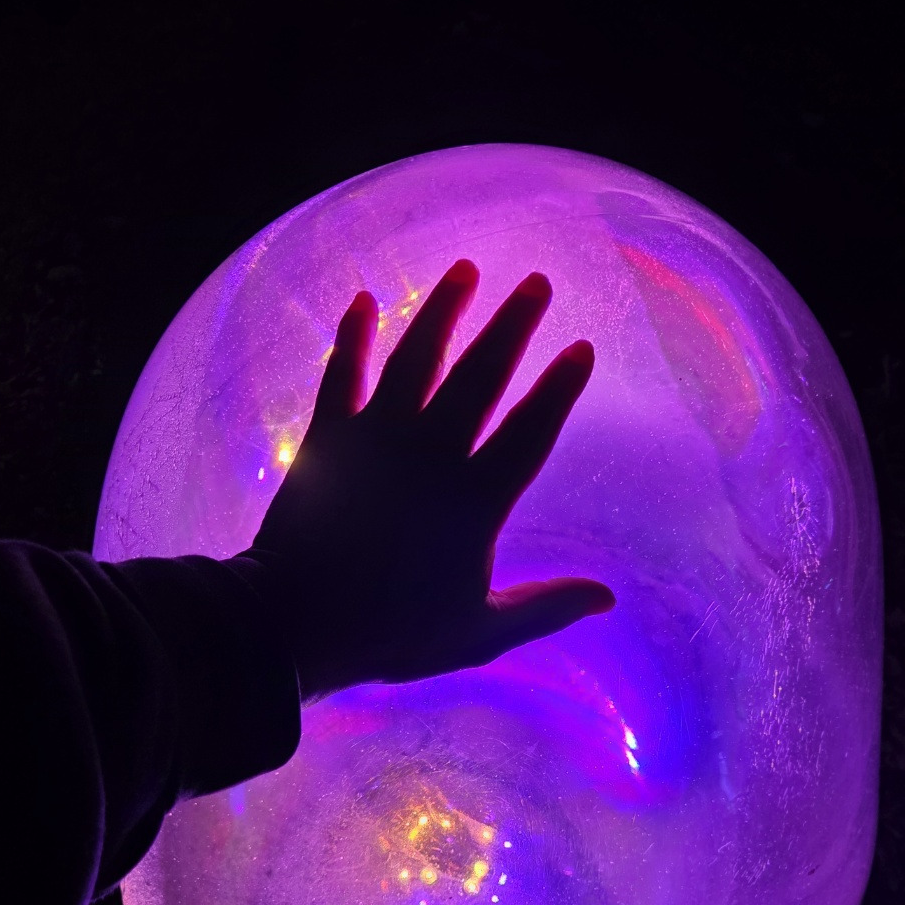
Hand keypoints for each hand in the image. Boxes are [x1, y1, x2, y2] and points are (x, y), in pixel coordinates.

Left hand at [248, 259, 614, 697]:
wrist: (296, 625)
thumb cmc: (392, 634)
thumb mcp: (480, 633)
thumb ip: (545, 607)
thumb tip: (609, 599)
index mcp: (474, 502)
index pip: (529, 433)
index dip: (558, 390)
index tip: (581, 348)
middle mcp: (431, 456)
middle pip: (480, 377)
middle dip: (511, 325)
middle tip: (535, 281)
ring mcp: (377, 440)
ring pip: (415, 359)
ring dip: (442, 311)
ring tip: (464, 270)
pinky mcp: (329, 439)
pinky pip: (342, 375)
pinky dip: (351, 337)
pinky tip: (362, 301)